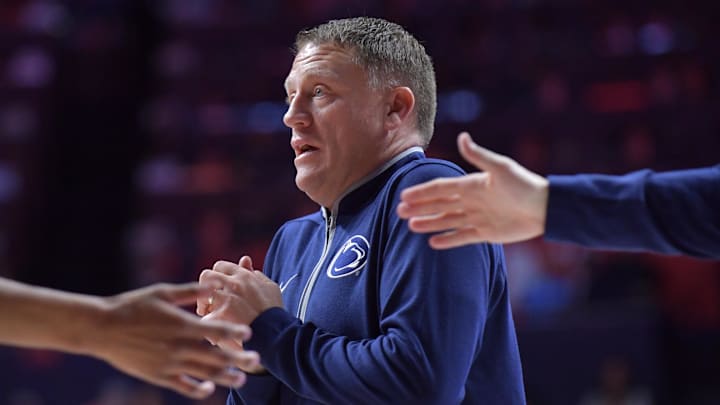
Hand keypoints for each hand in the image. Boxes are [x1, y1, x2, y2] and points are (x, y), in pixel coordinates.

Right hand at [87, 283, 253, 398]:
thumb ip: (189, 292)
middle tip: (257, 360)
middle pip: (215, 355)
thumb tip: (213, 285)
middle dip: (238, 358)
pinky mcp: (158, 375)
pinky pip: (183, 385)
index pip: (214, 330)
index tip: (250, 333)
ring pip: (203, 374)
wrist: (102, 328)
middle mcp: (178, 346)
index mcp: (181, 324)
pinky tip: (210, 389)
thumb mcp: (161, 293)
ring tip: (242, 379)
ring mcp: (169, 363)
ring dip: (224, 377)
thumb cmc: (132, 306)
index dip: (233, 332)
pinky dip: (198, 389)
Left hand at [198, 257, 282, 372]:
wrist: (276, 332)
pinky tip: (214, 331)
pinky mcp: (222, 315)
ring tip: (209, 316)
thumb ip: (256, 274)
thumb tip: (245, 263)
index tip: (218, 289)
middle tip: (207, 302)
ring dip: (203, 306)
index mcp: (245, 275)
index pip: (220, 266)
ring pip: (203, 296)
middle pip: (207, 276)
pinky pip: (206, 317)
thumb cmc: (274, 312)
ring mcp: (227, 298)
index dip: (217, 277)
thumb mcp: (270, 287)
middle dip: (204, 288)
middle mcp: (234, 283)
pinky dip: (209, 324)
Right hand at [397, 132, 548, 247]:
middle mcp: (472, 201)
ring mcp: (478, 217)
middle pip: (439, 205)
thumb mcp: (500, 168)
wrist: (546, 209)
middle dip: (420, 208)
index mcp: (472, 185)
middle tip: (399, 212)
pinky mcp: (486, 233)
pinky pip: (462, 237)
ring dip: (429, 223)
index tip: (404, 195)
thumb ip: (478, 155)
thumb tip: (461, 137)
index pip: (441, 188)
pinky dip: (448, 240)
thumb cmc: (524, 185)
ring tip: (411, 226)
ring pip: (447, 221)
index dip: (422, 192)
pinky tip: (433, 242)